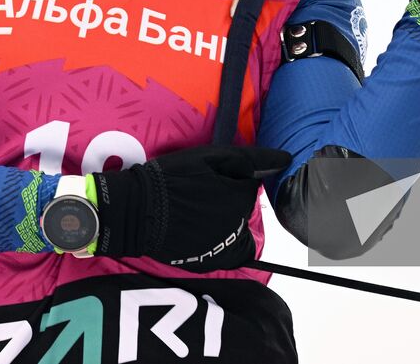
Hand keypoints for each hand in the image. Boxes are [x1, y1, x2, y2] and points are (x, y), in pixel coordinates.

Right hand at [91, 144, 290, 271]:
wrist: (135, 210)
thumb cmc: (170, 178)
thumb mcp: (208, 158)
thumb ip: (249, 159)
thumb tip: (284, 159)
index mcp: (239, 196)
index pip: (252, 185)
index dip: (235, 178)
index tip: (214, 177)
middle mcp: (237, 224)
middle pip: (244, 208)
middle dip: (231, 198)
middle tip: (203, 192)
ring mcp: (223, 245)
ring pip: (235, 228)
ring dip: (224, 219)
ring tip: (196, 210)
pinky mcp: (208, 261)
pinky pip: (226, 251)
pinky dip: (219, 241)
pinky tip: (200, 229)